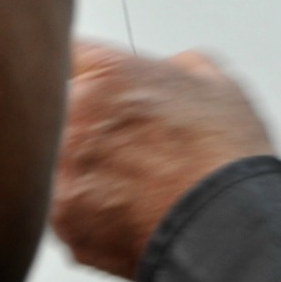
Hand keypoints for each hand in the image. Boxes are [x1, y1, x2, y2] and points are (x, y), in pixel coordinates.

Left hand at [51, 42, 276, 279]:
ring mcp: (62, 171)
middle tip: (123, 142)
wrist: (225, 226)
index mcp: (108, 75)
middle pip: (55, 108)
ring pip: (56, 160)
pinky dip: (87, 209)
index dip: (84, 71)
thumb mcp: (219, 85)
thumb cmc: (225, 159)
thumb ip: (179, 66)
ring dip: (82, 167)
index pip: (67, 54)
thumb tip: (170, 70)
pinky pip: (63, 206)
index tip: (91, 82)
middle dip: (82, 121)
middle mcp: (75, 117)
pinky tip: (128, 209)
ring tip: (131, 182)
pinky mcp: (60, 219)